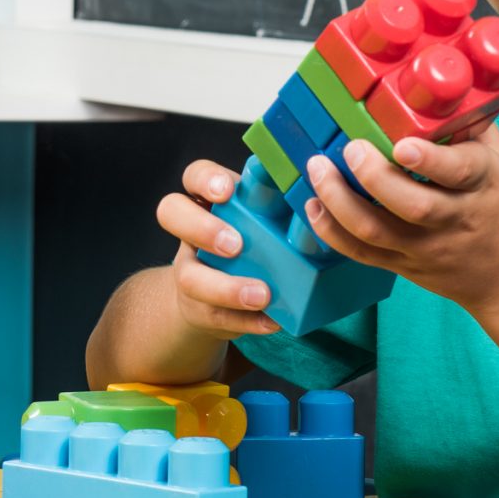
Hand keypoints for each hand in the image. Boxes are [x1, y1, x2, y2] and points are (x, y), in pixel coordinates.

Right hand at [155, 158, 281, 337]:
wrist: (218, 295)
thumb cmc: (253, 243)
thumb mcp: (263, 219)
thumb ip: (280, 208)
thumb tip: (327, 199)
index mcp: (209, 200)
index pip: (194, 175)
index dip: (205, 179)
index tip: (226, 192)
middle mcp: (191, 231)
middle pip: (171, 213)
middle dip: (202, 228)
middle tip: (235, 245)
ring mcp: (190, 270)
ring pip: (189, 276)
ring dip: (227, 287)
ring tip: (262, 295)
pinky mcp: (199, 307)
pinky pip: (216, 316)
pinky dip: (247, 321)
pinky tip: (272, 321)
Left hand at [301, 129, 498, 316]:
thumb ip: (467, 124)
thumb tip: (434, 81)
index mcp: (483, 185)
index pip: (459, 172)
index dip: (429, 160)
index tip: (402, 144)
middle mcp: (454, 219)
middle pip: (412, 205)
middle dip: (373, 176)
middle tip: (349, 148)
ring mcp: (427, 247)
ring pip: (378, 232)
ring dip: (339, 201)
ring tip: (317, 169)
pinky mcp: (405, 266)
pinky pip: (363, 254)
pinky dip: (331, 232)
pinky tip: (313, 206)